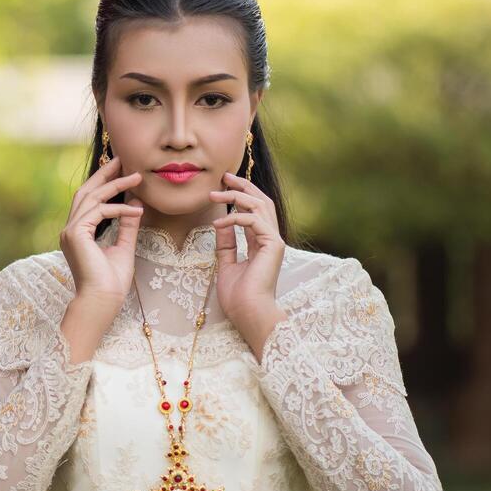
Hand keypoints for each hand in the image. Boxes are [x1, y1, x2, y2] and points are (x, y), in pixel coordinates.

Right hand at [60, 154, 143, 308]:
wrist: (102, 301)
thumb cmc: (111, 282)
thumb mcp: (124, 247)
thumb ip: (127, 225)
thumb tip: (136, 204)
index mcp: (78, 233)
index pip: (89, 201)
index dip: (104, 183)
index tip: (121, 170)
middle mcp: (70, 230)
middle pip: (86, 191)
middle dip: (105, 174)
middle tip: (123, 159)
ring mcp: (70, 231)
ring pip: (92, 197)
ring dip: (116, 185)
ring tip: (137, 177)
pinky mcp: (76, 234)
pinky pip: (98, 211)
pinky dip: (119, 208)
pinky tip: (136, 209)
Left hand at [208, 172, 285, 340]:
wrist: (249, 314)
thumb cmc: (239, 297)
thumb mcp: (226, 265)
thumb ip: (226, 245)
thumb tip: (219, 225)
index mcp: (262, 244)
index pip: (254, 212)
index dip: (240, 196)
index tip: (222, 187)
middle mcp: (271, 239)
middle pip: (261, 201)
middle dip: (243, 186)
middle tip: (224, 177)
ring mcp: (274, 241)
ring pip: (260, 205)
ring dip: (237, 196)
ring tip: (216, 193)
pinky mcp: (273, 245)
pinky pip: (253, 220)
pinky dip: (234, 218)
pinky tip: (218, 223)